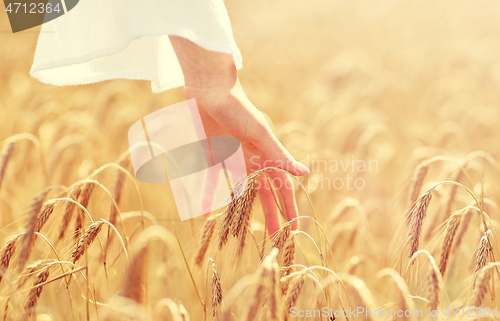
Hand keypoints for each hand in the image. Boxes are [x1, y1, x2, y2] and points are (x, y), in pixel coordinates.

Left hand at [169, 36, 308, 234]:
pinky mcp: (211, 156)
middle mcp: (251, 160)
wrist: (209, 90)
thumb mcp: (260, 134)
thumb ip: (279, 155)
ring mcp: (230, 159)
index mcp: (266, 155)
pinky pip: (209, 180)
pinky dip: (207, 194)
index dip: (288, 207)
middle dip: (270, 215)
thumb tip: (306, 173)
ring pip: (238, 191)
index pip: (282, 187)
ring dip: (240, 210)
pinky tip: (203, 210)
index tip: (294, 228)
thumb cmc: (239, 109)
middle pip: (262, 194)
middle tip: (273, 239)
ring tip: (240, 231)